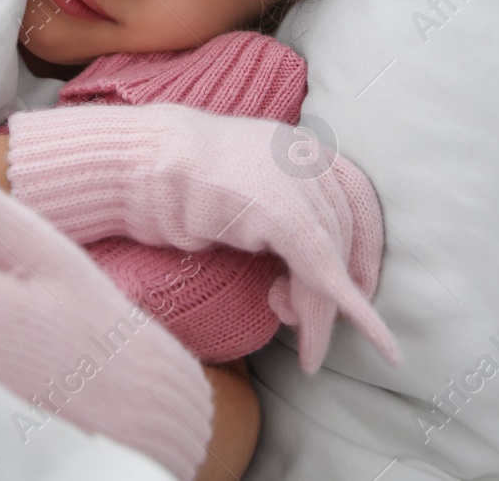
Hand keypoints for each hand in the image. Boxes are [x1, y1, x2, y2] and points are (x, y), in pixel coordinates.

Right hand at [5, 101, 398, 370]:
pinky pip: (320, 268)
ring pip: (329, 258)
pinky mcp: (281, 210)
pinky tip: (350, 347)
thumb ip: (274, 211)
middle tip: (312, 328)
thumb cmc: (170, 183)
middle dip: (337, 289)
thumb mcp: (237, 188)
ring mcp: (295, 179)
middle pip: (343, 233)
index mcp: (297, 146)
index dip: (363, 249)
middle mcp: (304, 157)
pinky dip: (339, 313)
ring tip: (308, 352)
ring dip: (322, 314)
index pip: (355, 197)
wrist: (135, 162)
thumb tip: (298, 267)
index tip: (360, 289)